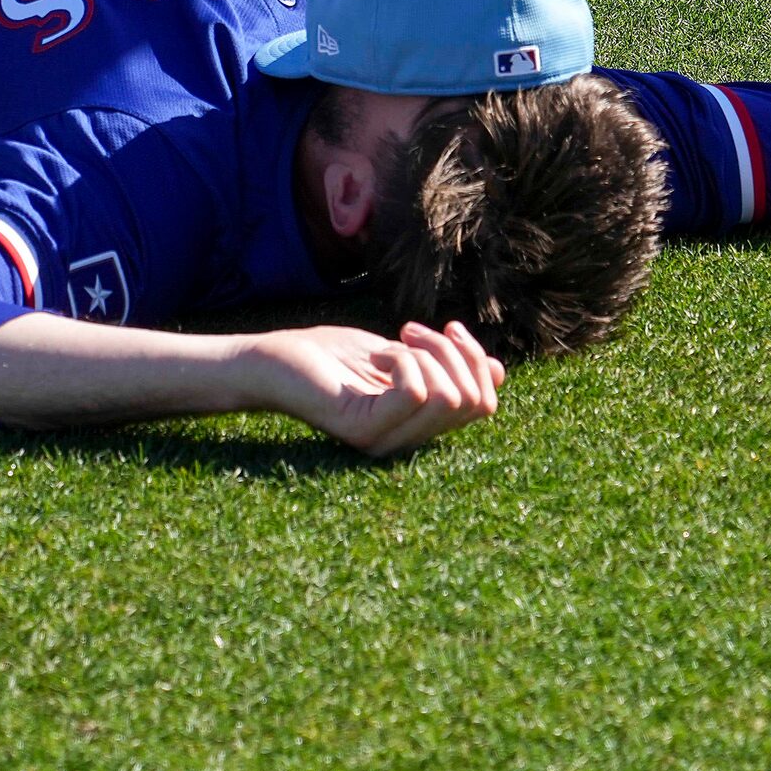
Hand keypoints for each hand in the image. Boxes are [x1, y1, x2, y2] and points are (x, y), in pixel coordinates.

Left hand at [244, 321, 504, 456]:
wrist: (269, 361)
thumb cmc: (330, 357)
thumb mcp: (403, 356)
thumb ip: (446, 367)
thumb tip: (500, 371)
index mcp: (420, 425)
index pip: (484, 405)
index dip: (478, 361)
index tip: (449, 328)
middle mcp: (407, 442)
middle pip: (475, 402)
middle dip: (456, 353)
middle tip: (411, 331)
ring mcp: (386, 441)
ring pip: (450, 398)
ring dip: (429, 354)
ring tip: (394, 341)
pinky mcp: (363, 429)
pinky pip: (415, 393)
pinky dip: (403, 360)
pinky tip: (376, 354)